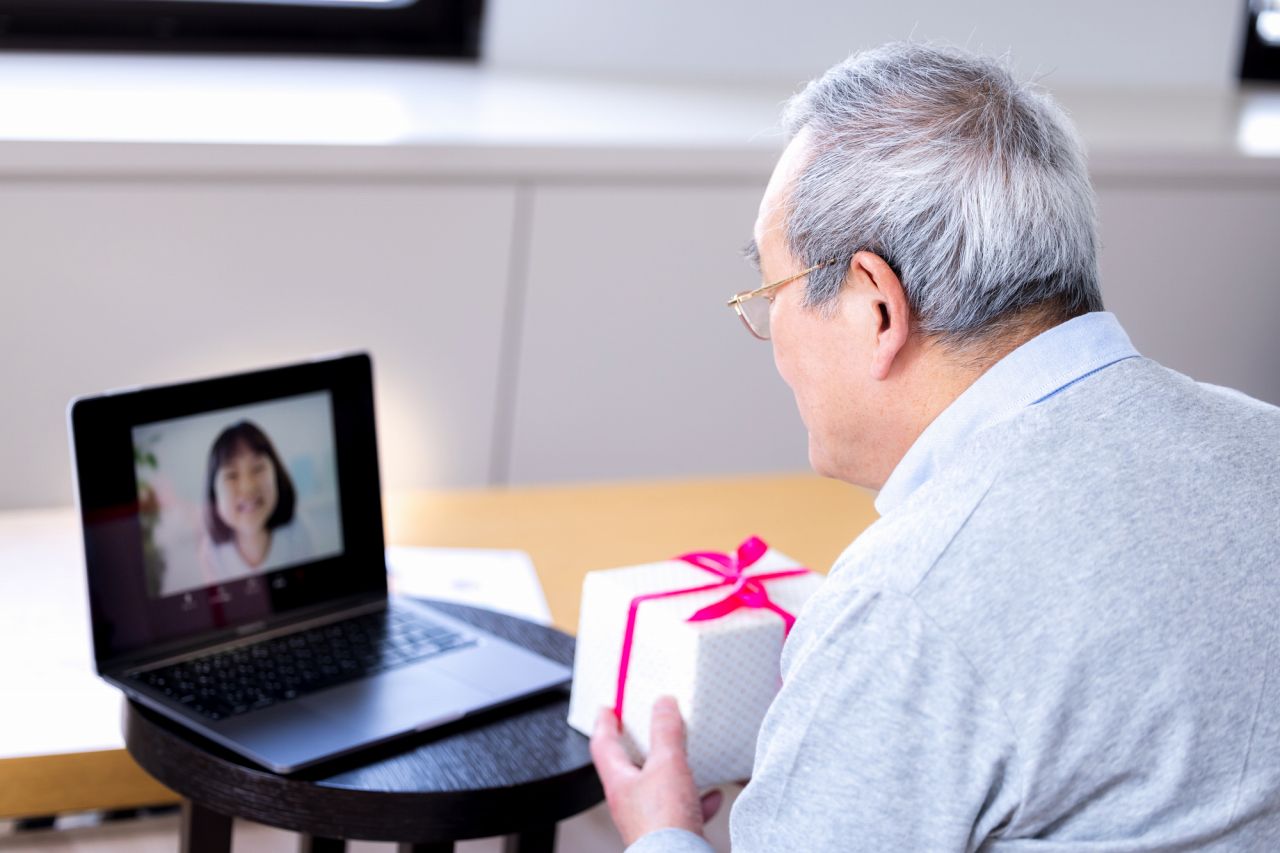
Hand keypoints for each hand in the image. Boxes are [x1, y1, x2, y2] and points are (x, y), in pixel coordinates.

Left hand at [590, 696, 724, 845]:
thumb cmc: (664, 823)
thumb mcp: (667, 764)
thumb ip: (665, 732)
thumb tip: (662, 703)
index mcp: (620, 782)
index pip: (603, 745)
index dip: (605, 723)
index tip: (607, 709)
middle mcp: (629, 803)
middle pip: (629, 768)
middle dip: (640, 747)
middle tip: (646, 728)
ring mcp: (648, 821)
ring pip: (657, 790)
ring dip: (672, 773)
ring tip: (686, 759)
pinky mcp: (669, 835)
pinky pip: (682, 812)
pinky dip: (697, 801)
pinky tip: (713, 796)